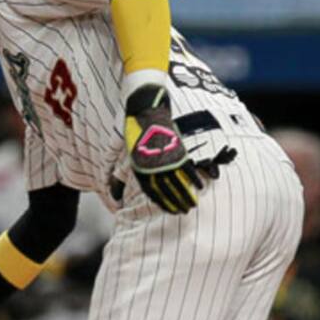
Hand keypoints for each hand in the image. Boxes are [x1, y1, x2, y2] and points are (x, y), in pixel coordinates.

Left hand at [124, 82, 206, 213]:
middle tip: (184, 212)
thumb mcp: (129, 150)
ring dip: (185, 195)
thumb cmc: (136, 127)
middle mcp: (151, 164)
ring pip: (176, 182)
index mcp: (139, 166)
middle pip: (165, 189)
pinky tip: (201, 187)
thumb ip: (131, 167)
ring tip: (192, 205)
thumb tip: (118, 185)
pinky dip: (193, 178)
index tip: (170, 211)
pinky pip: (185, 166)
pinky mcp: (174, 147)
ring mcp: (163, 156)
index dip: (161, 202)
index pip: (151, 191)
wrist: (143, 106)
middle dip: (175, 202)